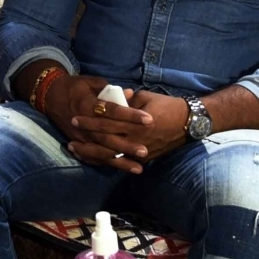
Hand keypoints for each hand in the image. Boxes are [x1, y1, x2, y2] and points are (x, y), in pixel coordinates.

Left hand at [65, 87, 188, 173]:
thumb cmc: (167, 106)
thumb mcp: (146, 97)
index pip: (107, 121)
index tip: (75, 118)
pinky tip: (94, 160)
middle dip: (87, 140)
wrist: (188, 122)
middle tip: (70, 139)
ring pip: (111, 156)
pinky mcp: (144, 158)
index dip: (90, 121)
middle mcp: (135, 138)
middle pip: (105, 141)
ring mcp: (140, 150)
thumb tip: (113, 97)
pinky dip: (107, 162)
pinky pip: (122, 162)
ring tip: (76, 151)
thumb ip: (127, 99)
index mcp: (135, 121)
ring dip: (92, 154)